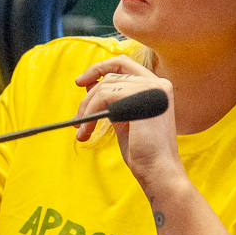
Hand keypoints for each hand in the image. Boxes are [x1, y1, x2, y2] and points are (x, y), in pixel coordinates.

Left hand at [74, 56, 184, 193]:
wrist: (158, 171)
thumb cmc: (143, 152)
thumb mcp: (125, 119)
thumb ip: (113, 101)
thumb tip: (89, 85)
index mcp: (157, 87)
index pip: (124, 62)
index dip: (100, 68)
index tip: (80, 82)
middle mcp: (158, 83)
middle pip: (111, 75)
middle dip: (88, 95)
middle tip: (77, 117)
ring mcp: (152, 88)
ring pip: (105, 87)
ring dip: (87, 109)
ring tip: (82, 131)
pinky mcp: (142, 97)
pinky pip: (104, 96)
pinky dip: (90, 114)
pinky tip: (87, 131)